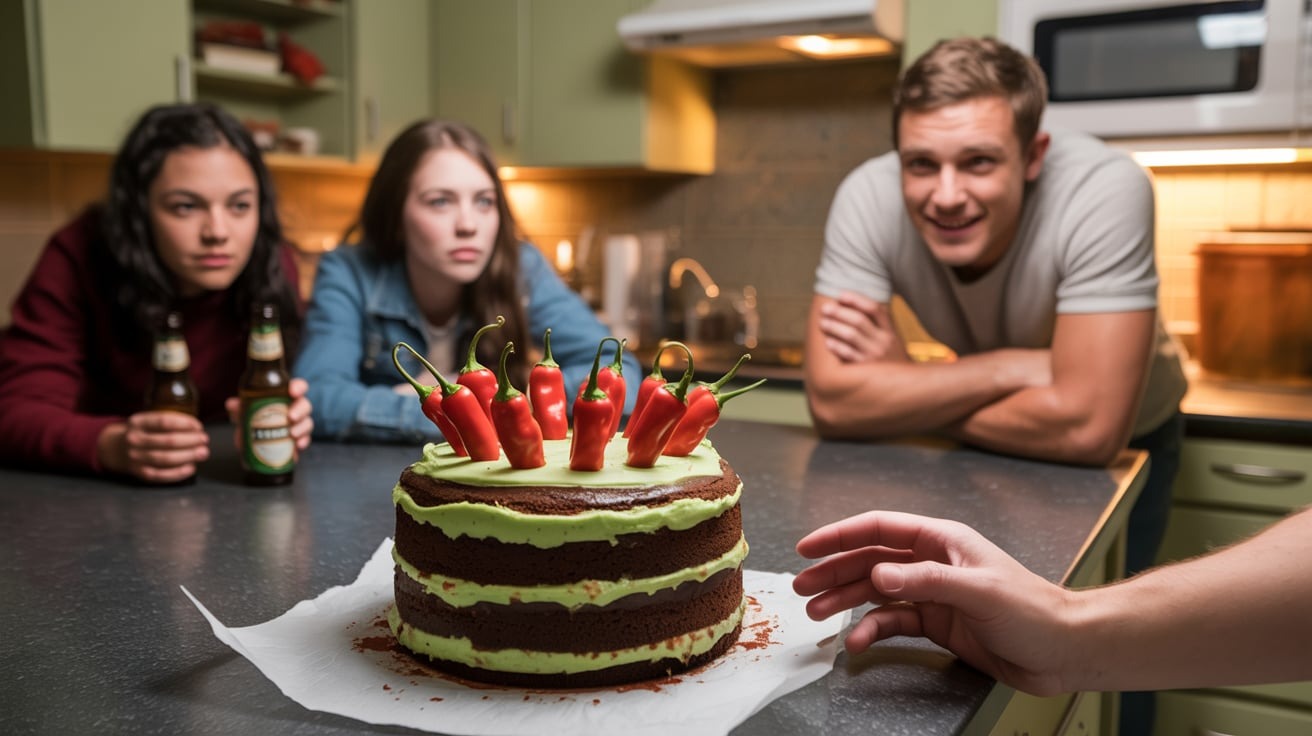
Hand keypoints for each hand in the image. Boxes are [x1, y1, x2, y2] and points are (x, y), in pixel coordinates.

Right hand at [96, 411, 209, 483]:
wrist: (116, 448)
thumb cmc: (143, 433)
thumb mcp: (148, 420)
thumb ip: (168, 421)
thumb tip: (197, 429)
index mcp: (138, 422)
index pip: (164, 421)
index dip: (185, 424)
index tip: (199, 427)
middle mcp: (134, 439)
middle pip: (167, 441)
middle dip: (191, 441)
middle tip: (205, 440)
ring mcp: (135, 457)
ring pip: (165, 458)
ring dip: (188, 456)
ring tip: (203, 453)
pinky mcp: (139, 473)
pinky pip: (161, 475)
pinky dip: (178, 473)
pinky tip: (191, 468)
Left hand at [225, 377, 314, 451]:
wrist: (254, 441)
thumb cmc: (253, 418)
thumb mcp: (244, 412)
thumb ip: (238, 407)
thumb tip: (232, 404)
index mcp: (286, 396)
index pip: (298, 387)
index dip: (298, 387)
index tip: (293, 391)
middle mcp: (295, 408)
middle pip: (305, 405)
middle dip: (301, 410)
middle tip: (291, 417)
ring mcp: (299, 424)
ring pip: (307, 422)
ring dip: (302, 427)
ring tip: (292, 433)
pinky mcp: (299, 439)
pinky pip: (306, 439)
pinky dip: (303, 442)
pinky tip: (298, 446)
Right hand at [793, 510, 1076, 695]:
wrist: (1064, 650)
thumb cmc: (1033, 611)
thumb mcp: (978, 590)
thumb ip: (926, 580)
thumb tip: (877, 574)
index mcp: (941, 540)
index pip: (879, 528)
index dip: (839, 536)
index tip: (808, 547)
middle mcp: (932, 562)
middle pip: (869, 560)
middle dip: (833, 572)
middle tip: (802, 588)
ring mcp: (933, 593)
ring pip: (875, 592)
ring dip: (845, 602)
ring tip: (817, 615)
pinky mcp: (938, 622)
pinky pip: (893, 621)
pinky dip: (871, 630)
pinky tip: (857, 641)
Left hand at [817, 292, 909, 363]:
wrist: (904, 386)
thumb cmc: (890, 359)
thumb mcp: (891, 340)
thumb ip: (877, 325)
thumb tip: (852, 305)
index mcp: (890, 331)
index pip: (874, 309)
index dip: (856, 299)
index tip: (841, 295)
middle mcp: (884, 341)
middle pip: (859, 320)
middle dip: (839, 312)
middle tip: (825, 308)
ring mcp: (875, 355)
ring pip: (851, 335)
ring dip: (834, 326)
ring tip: (823, 323)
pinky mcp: (866, 369)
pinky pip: (848, 354)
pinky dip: (837, 346)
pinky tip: (828, 342)